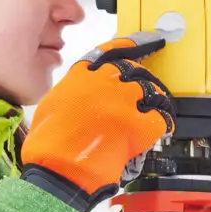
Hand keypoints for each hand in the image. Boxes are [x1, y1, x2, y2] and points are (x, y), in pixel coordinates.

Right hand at [20, 33, 175, 211]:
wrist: (58, 169)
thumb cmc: (49, 143)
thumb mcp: (54, 103)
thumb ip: (75, 90)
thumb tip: (88, 92)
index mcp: (82, 73)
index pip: (113, 50)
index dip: (136, 45)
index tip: (150, 42)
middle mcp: (105, 81)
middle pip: (136, 71)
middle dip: (142, 83)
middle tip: (143, 96)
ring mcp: (124, 100)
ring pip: (152, 91)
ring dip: (154, 102)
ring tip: (150, 114)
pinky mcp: (139, 123)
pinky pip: (161, 117)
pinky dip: (161, 124)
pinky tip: (157, 129)